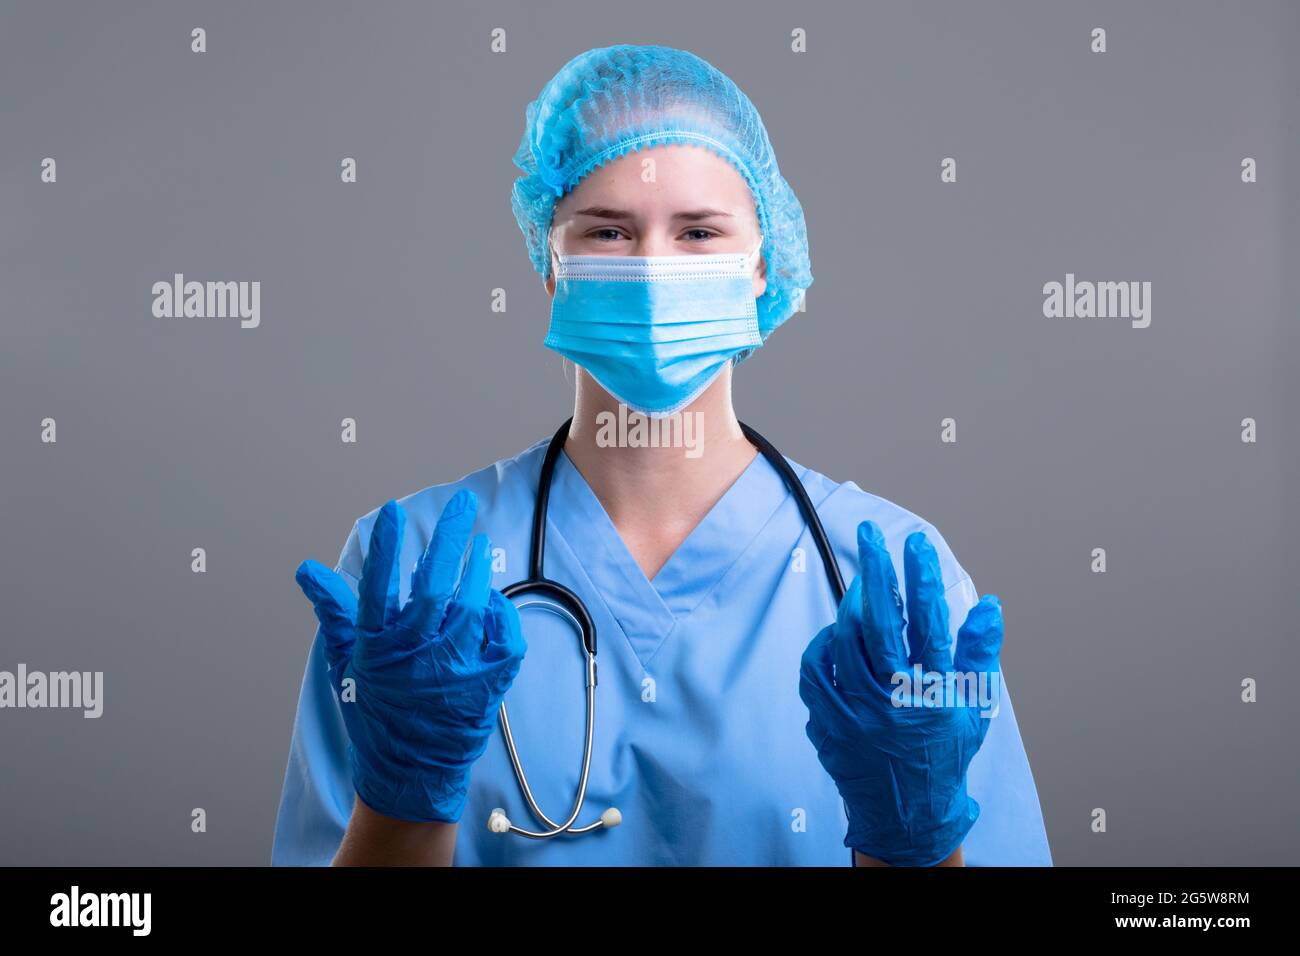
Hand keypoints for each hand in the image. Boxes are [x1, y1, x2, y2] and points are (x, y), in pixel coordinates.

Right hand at [295, 491, 525, 822]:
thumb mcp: (347, 664)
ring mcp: (454, 672)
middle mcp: (415, 658)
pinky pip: (503, 638)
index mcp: (377, 649)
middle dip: (448, 540)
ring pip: (472, 608)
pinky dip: (500, 615)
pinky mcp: (486, 685)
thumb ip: (335, 611)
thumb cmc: (376, 712)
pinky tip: (493, 601)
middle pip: (433, 588)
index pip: (376, 590)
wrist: (409, 774)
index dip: (384, 549)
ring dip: (478, 572)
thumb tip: (307, 568)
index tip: (392, 512)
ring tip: (480, 547)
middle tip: (463, 505)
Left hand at [799, 520, 1003, 865]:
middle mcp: (894, 701)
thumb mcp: (975, 708)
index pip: (929, 623)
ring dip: (853, 605)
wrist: (907, 816)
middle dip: (877, 570)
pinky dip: (825, 645)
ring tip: (863, 584)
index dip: (922, 579)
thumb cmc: (944, 756)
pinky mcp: (829, 722)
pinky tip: (837, 634)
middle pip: (879, 622)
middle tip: (872, 534)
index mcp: (935, 694)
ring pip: (845, 641)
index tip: (917, 545)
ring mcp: (856, 712)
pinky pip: (817, 671)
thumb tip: (988, 604)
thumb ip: (979, 654)